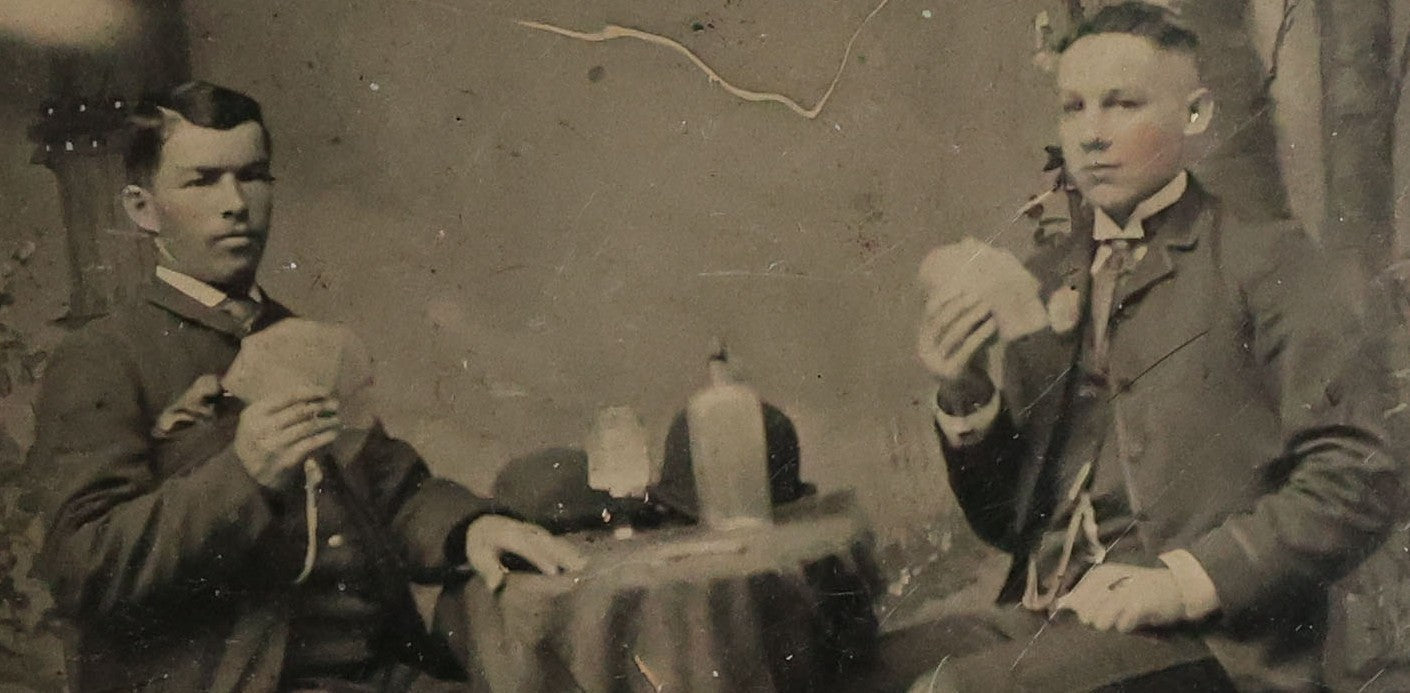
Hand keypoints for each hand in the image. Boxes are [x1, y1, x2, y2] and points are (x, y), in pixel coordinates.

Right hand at [234, 388, 340, 489]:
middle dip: (322, 406)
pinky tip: (332, 434)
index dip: (311, 392)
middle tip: (336, 405)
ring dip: (327, 422)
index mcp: (255, 412)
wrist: (244, 473)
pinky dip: (325, 437)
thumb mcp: (256, 419)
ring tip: (336, 420)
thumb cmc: (254, 439)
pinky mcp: (286, 459)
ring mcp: (274, 444)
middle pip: (301, 410)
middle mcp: (263, 426)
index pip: (289, 396)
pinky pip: (311, 444)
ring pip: (308, 426)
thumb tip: (310, 393)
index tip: (326, 391)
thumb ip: (276, 406)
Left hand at [465, 515, 587, 591]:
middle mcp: (524, 530)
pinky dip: (565, 548)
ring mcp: (532, 530)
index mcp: (508, 535)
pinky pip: (553, 540)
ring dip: (568, 550)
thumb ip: (488, 569)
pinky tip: (577, 557)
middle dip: (562, 553)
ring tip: (583, 563)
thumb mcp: (478, 556)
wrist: (483, 524)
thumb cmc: (480, 544)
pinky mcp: (538, 533)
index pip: (527, 546)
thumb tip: (496, 585)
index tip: (554, 571)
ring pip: (552, 539)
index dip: (541, 557)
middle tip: (579, 567)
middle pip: (545, 541)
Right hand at [917, 292, 997, 409]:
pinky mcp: (952, 372)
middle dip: (960, 305)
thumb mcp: (953, 340)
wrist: (964, 394)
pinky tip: (992, 324)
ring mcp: (936, 363)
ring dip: (972, 317)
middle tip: (978, 295)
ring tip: (987, 306)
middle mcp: (924, 351)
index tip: (963, 287)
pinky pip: (968, 348)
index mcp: (921, 340)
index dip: (945, 298)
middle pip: (941, 321)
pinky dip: (981, 334)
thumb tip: (967, 290)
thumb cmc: (961, 359)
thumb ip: (954, 322)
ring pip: (954, 334)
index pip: (930, 312)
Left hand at [1056, 563, 1186, 632]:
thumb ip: (1086, 595)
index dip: (1084, 611)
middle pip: (1084, 614)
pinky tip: (1138, 618)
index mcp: (1099, 574)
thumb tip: (1059, 605)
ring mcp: (1122, 592)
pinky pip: (1121, 627)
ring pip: (1099, 623)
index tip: (1101, 610)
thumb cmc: (1142, 588)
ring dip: (1113, 625)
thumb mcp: (1111, 586)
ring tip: (1126, 616)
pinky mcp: (1137, 605)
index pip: (1074, 601)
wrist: (1177, 587)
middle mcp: (1107, 580)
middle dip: (1097, 620)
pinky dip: (1129, 627)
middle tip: (1117, 614)